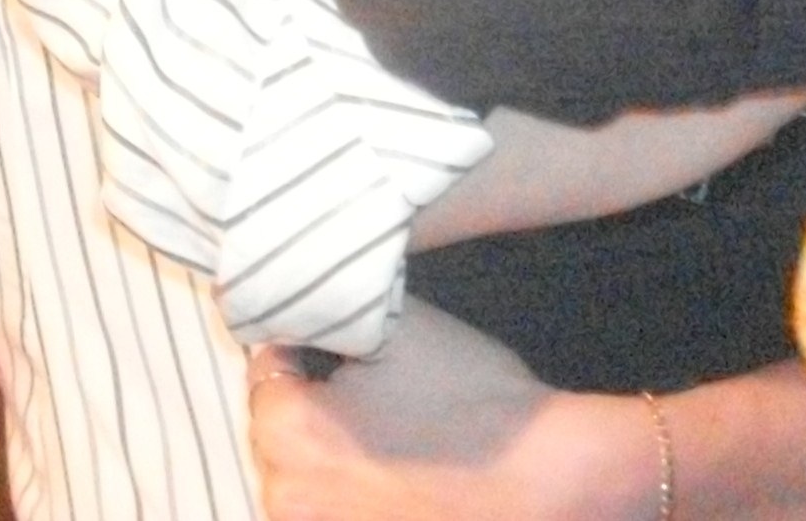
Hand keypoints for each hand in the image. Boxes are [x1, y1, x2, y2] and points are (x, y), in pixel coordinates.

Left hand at [246, 303, 642, 520]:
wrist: (542, 481)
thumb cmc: (467, 399)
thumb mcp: (398, 327)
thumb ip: (339, 313)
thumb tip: (313, 305)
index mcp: (289, 436)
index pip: (263, 372)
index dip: (296, 341)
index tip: (324, 332)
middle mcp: (288, 498)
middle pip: (275, 430)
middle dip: (306, 398)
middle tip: (351, 372)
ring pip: (300, 476)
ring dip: (325, 446)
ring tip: (377, 421)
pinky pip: (334, 506)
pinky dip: (349, 485)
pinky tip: (391, 462)